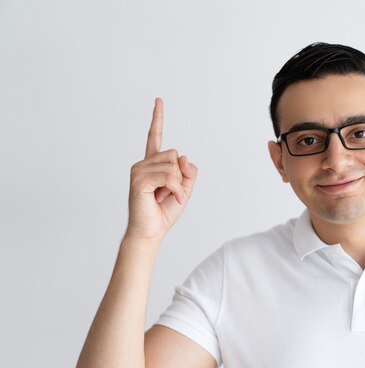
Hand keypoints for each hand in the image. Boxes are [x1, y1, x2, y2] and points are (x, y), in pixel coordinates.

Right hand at [125, 98, 197, 241]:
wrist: (151, 231)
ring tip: (167, 198)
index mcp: (153, 164)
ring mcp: (139, 170)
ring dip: (178, 185)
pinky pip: (168, 176)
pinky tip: (164, 198)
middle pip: (174, 154)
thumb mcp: (185, 190)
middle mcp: (143, 164)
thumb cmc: (164, 212)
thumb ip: (188, 172)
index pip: (155, 137)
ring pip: (172, 165)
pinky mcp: (138, 180)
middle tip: (171, 193)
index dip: (157, 118)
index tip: (159, 100)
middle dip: (180, 175)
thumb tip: (183, 156)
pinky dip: (174, 189)